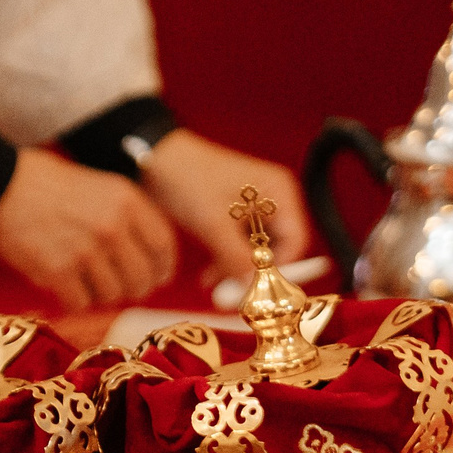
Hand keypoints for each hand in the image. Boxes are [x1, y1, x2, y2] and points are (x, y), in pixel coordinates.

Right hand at [0, 147, 177, 309]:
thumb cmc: (48, 185)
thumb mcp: (101, 187)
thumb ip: (130, 218)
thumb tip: (154, 261)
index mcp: (127, 201)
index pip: (164, 246)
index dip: (162, 269)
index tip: (156, 278)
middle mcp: (112, 226)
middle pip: (142, 278)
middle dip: (132, 289)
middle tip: (117, 288)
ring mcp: (86, 250)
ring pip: (112, 296)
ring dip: (100, 295)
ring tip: (84, 282)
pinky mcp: (58, 271)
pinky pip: (81, 304)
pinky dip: (74, 301)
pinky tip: (64, 288)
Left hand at [139, 132, 309, 285]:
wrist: (156, 160)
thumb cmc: (189, 178)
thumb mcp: (214, 223)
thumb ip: (236, 257)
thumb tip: (252, 286)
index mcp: (279, 192)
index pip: (295, 240)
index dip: (280, 267)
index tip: (258, 287)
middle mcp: (273, 199)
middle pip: (277, 248)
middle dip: (254, 272)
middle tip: (233, 292)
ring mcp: (254, 208)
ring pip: (256, 251)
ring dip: (237, 270)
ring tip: (214, 284)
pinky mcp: (235, 216)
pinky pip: (240, 246)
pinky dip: (227, 261)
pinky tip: (209, 275)